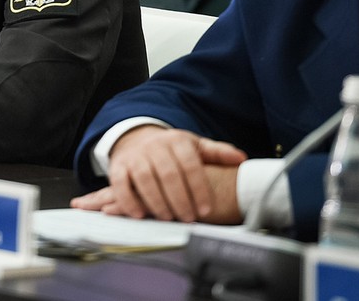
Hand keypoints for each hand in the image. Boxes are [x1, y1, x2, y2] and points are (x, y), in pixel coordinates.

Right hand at [71, 126, 246, 222]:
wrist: (138, 138)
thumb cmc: (172, 149)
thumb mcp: (195, 146)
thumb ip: (217, 153)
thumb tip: (240, 158)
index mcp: (177, 141)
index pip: (190, 165)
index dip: (199, 188)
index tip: (206, 209)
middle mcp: (155, 146)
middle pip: (168, 174)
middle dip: (179, 199)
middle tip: (188, 218)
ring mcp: (135, 156)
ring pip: (145, 179)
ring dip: (157, 201)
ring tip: (168, 218)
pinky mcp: (118, 166)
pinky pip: (120, 183)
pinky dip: (128, 199)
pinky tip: (139, 214)